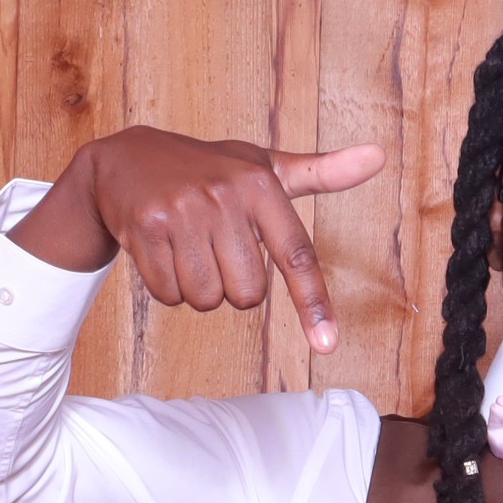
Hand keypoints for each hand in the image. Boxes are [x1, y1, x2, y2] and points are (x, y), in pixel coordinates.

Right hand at [8, 124, 384, 351]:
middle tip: (215, 251)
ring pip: (208, 299)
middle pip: (248, 295)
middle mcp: (225, 195)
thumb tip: (378, 156)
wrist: (124, 161)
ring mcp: (184, 211)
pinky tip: (160, 250)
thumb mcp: (263, 166)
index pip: (297, 256)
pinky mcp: (147, 228)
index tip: (327, 346)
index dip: (313, 304)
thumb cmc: (208, 170)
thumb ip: (320, 173)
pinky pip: (170, 295)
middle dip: (233, 287)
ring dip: (198, 289)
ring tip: (187, 248)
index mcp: (262, 183)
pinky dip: (166, 286)